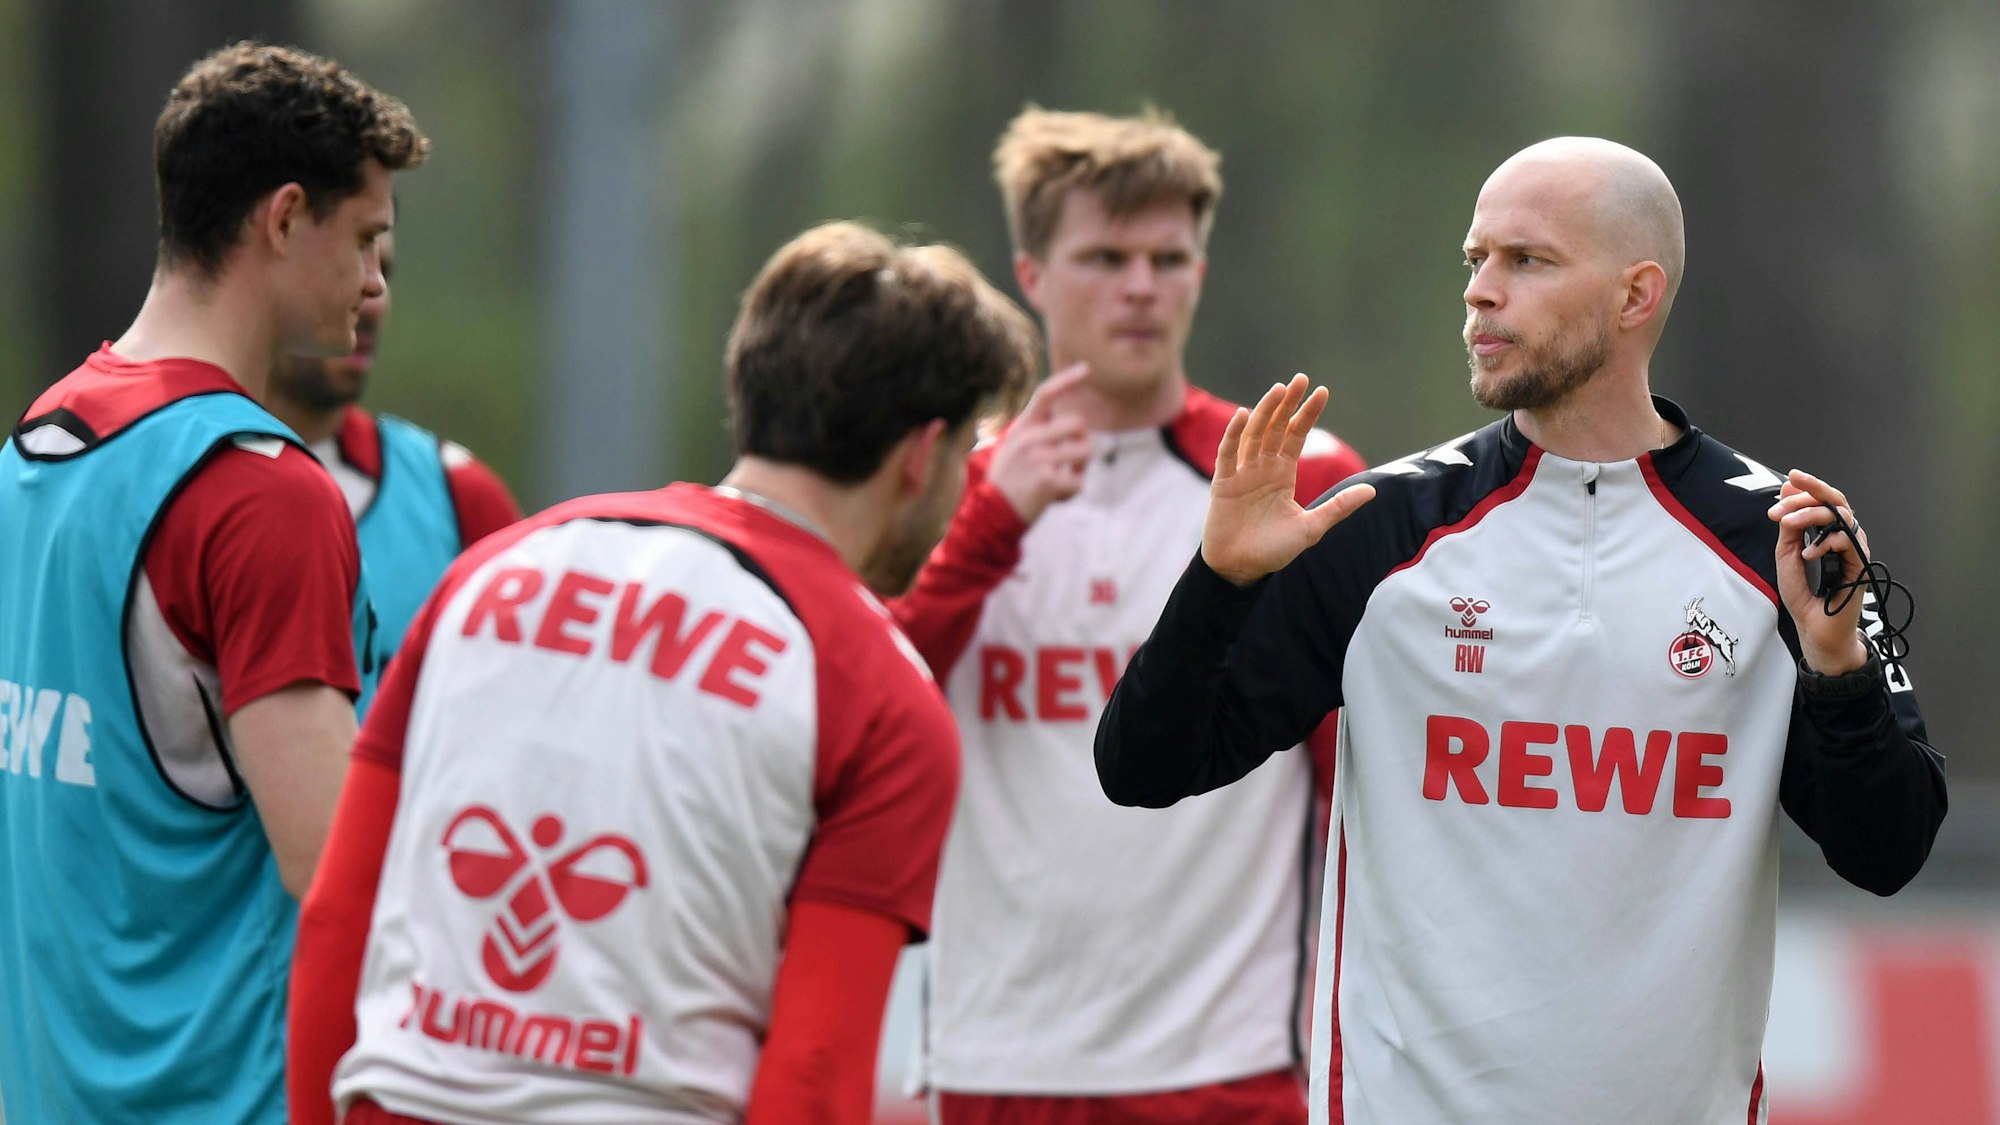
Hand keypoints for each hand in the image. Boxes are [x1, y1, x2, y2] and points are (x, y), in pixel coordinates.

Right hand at [988, 363, 1091, 524]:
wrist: (990, 517)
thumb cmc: (1007, 485)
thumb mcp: (1013, 451)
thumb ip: (1036, 435)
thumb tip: (1074, 425)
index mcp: (1021, 428)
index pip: (1044, 395)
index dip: (1066, 380)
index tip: (1087, 369)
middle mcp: (1028, 438)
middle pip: (1078, 424)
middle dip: (1083, 443)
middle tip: (1072, 463)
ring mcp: (1037, 457)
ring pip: (1085, 450)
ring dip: (1080, 469)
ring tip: (1062, 481)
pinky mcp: (1046, 479)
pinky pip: (1078, 481)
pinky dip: (1071, 493)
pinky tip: (1054, 498)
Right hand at [1203, 374, 1374, 585]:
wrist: (1242, 570)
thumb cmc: (1274, 550)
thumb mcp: (1312, 527)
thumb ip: (1338, 506)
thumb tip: (1372, 490)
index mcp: (1283, 474)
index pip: (1295, 436)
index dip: (1307, 414)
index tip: (1321, 392)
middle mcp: (1262, 468)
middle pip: (1275, 428)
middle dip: (1287, 404)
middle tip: (1300, 379)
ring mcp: (1242, 474)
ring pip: (1253, 435)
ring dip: (1265, 412)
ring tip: (1278, 390)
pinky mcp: (1223, 484)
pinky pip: (1228, 455)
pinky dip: (1234, 435)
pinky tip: (1243, 416)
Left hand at [1768, 468, 1872, 673]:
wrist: (1813, 628)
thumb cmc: (1803, 594)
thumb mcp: (1787, 554)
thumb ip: (1789, 526)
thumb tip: (1787, 491)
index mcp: (1828, 533)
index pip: (1822, 502)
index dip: (1805, 489)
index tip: (1785, 484)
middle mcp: (1844, 537)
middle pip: (1837, 502)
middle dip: (1814, 489)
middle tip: (1792, 484)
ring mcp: (1854, 550)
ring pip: (1843, 516)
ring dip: (1812, 514)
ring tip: (1789, 524)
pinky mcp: (1861, 565)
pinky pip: (1850, 540)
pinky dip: (1826, 542)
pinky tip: (1809, 554)